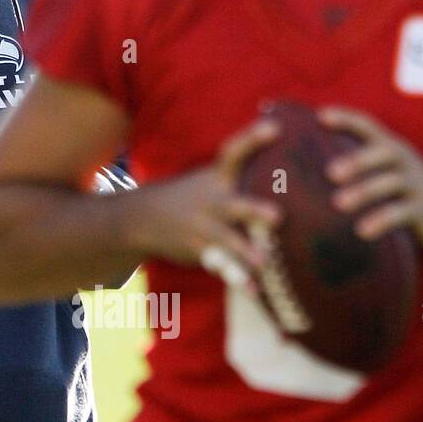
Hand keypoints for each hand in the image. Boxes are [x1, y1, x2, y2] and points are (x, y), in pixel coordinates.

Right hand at [126, 117, 281, 281]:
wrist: (142, 218)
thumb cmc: (191, 195)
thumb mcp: (209, 176)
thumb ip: (240, 167)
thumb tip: (280, 134)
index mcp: (216, 178)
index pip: (234, 152)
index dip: (253, 138)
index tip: (275, 127)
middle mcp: (210, 201)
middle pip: (234, 204)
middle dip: (254, 210)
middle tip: (277, 216)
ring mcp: (202, 227)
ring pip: (227, 240)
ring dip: (246, 252)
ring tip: (264, 263)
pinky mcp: (199, 250)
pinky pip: (221, 267)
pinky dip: (239, 281)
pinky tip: (257, 294)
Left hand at [322, 107, 422, 264]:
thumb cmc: (404, 192)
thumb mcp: (385, 172)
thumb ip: (357, 166)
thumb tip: (307, 169)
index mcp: (389, 147)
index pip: (368, 125)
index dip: (346, 118)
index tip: (320, 115)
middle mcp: (404, 160)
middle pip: (381, 152)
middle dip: (356, 161)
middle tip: (330, 173)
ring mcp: (416, 183)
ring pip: (390, 183)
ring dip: (363, 192)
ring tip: (338, 204)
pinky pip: (402, 212)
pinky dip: (381, 221)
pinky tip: (362, 231)